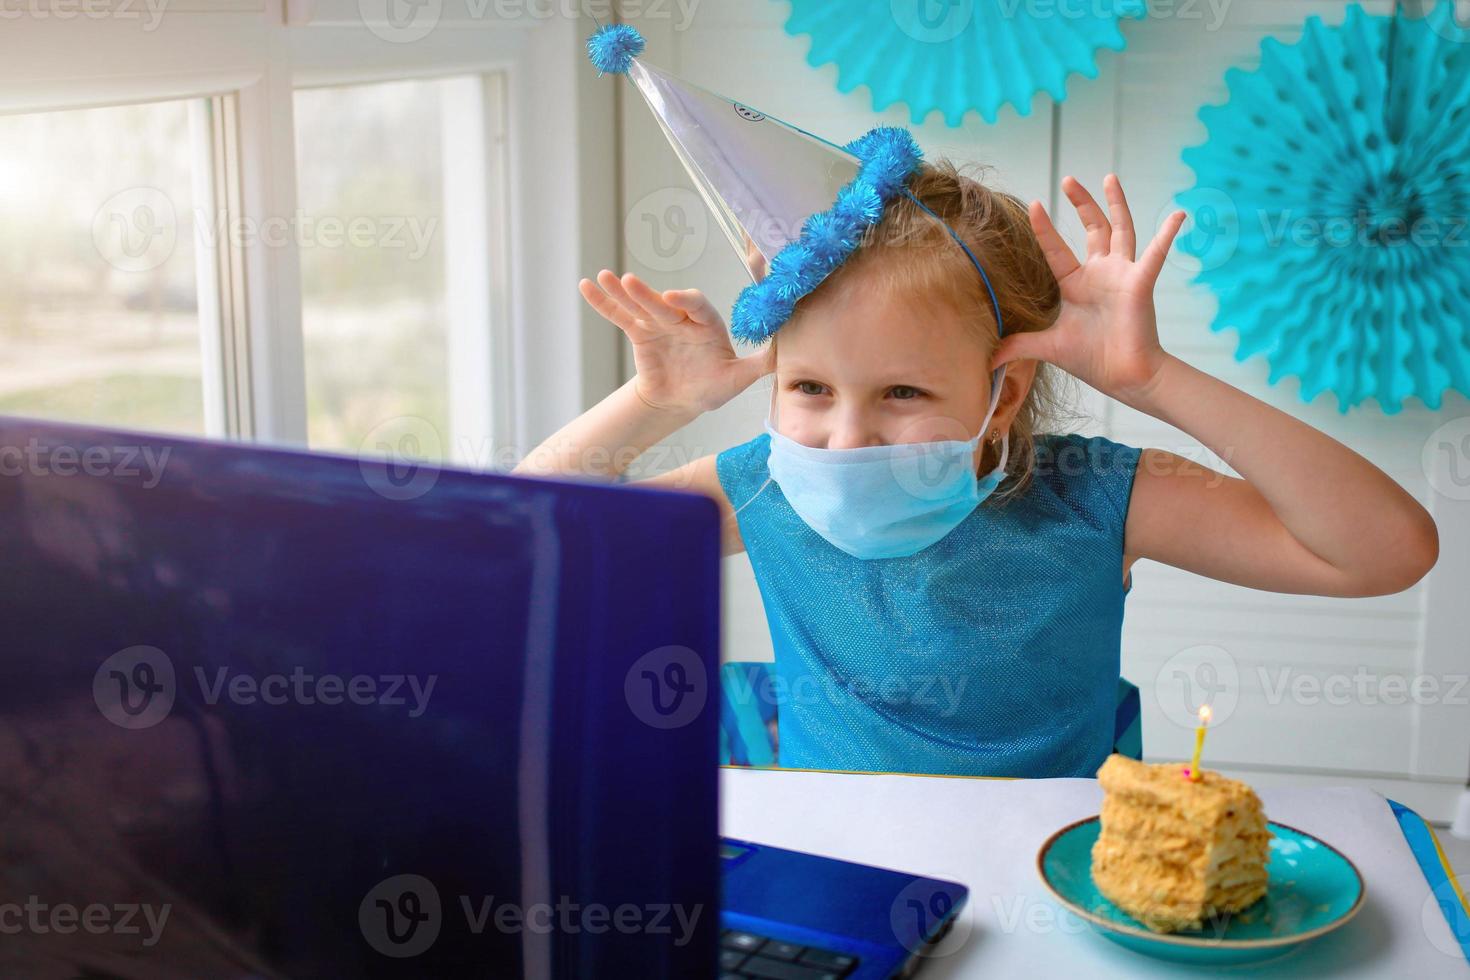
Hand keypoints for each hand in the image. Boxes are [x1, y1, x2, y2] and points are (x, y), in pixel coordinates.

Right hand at [579, 270, 772, 414]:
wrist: (681, 402)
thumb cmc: (711, 388)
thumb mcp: (736, 380)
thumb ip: (757, 365)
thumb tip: (783, 353)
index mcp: (707, 325)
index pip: (697, 307)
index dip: (687, 301)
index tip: (674, 298)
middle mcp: (682, 319)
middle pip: (663, 304)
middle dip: (647, 294)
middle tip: (630, 282)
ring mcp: (658, 323)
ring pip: (639, 305)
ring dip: (621, 292)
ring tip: (604, 277)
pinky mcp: (639, 333)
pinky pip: (620, 316)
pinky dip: (604, 303)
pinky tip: (587, 286)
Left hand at [992, 174, 1186, 403]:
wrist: (1124, 377)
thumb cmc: (1092, 359)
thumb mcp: (1048, 347)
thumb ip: (1019, 346)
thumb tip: (990, 360)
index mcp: (1077, 284)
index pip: (1057, 249)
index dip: (1044, 228)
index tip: (1032, 205)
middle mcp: (1100, 273)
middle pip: (1092, 228)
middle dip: (1081, 203)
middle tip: (1067, 179)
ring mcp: (1122, 274)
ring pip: (1121, 229)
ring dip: (1116, 203)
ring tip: (1108, 177)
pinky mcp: (1140, 282)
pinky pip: (1156, 254)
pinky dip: (1168, 234)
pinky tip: (1178, 214)